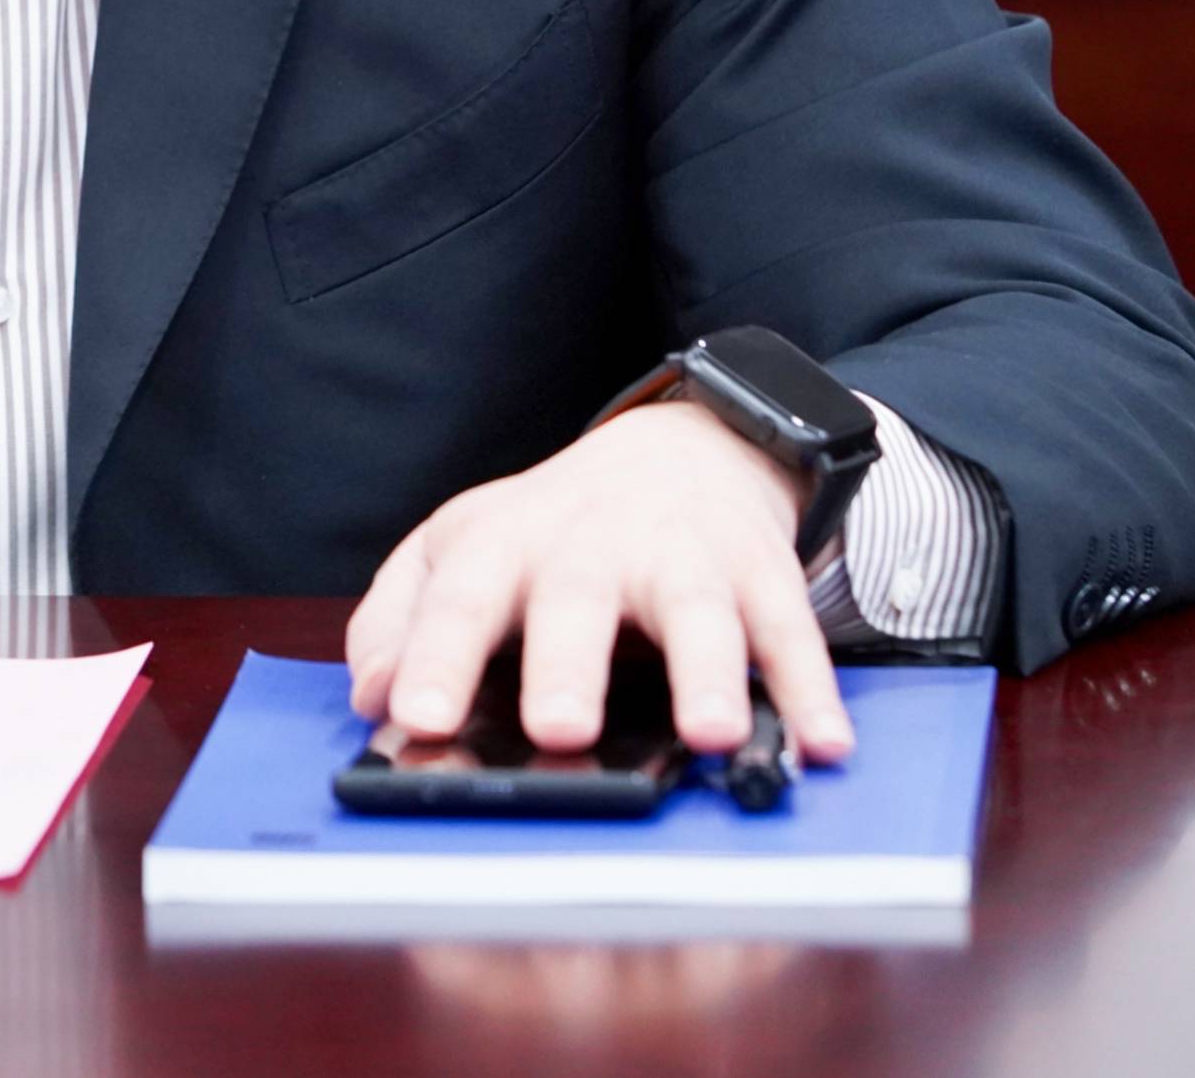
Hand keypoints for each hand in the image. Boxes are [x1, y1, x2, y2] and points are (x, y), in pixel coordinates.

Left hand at [346, 401, 855, 764]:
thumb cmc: (551, 529)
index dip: (433, 657)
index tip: (415, 720)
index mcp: (503, 544)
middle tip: (560, 730)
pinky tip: (823, 741)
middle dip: (569, 664)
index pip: (457, 599)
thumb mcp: (460, 552)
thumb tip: (371, 696)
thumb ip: (401, 622)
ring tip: (710, 735)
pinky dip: (811, 685)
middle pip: (576, 599)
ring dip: (707, 673)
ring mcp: (682, 554)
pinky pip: (789, 628)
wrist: (678, 452)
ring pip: (697, 610)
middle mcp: (590, 545)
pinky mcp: (758, 570)